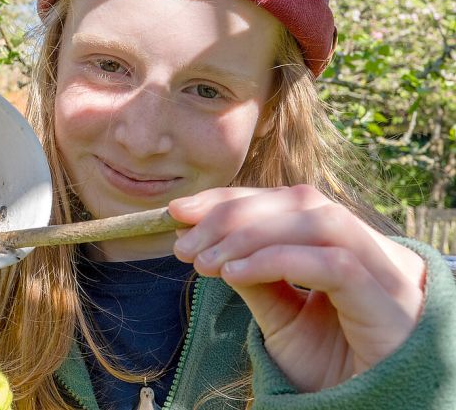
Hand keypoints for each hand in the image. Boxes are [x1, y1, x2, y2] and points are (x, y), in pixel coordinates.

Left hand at [170, 185, 425, 392]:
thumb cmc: (332, 371)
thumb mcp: (282, 320)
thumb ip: (256, 279)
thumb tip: (210, 243)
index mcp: (347, 245)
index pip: (287, 201)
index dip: (232, 199)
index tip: (180, 211)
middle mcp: (373, 249)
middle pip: (301, 201)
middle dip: (233, 213)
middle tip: (184, 241)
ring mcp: (387, 272)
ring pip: (318, 222)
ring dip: (250, 234)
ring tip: (204, 261)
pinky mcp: (389, 302)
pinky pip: (334, 264)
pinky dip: (277, 260)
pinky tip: (234, 274)